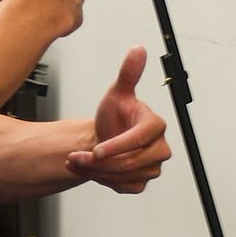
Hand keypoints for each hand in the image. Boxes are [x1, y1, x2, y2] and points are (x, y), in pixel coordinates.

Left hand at [66, 46, 171, 193]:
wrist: (107, 135)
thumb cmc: (114, 116)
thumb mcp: (117, 93)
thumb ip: (128, 73)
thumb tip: (138, 50)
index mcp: (156, 126)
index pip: (138, 140)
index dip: (116, 146)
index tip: (95, 150)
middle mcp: (159, 148)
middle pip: (129, 163)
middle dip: (98, 162)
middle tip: (76, 157)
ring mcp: (152, 167)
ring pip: (122, 176)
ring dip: (95, 172)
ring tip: (77, 161)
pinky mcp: (141, 181)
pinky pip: (121, 186)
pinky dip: (100, 180)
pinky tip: (89, 169)